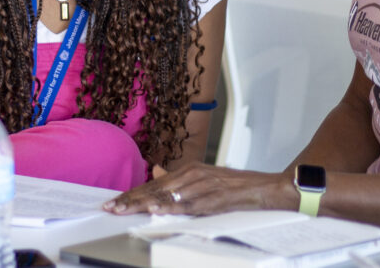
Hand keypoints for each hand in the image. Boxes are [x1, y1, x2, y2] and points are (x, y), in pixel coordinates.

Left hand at [103, 162, 295, 215]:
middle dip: (131, 199)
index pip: (154, 184)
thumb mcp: (205, 179)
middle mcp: (194, 174)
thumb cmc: (238, 188)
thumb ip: (179, 178)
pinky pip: (190, 204)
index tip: (113, 203)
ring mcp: (205, 184)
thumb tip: (156, 171)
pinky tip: (157, 209)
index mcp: (189, 170)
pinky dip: (172, 207)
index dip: (132, 194)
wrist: (269, 188)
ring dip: (144, 203)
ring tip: (124, 209)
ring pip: (168, 195)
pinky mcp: (216, 197)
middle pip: (155, 188)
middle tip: (110, 208)